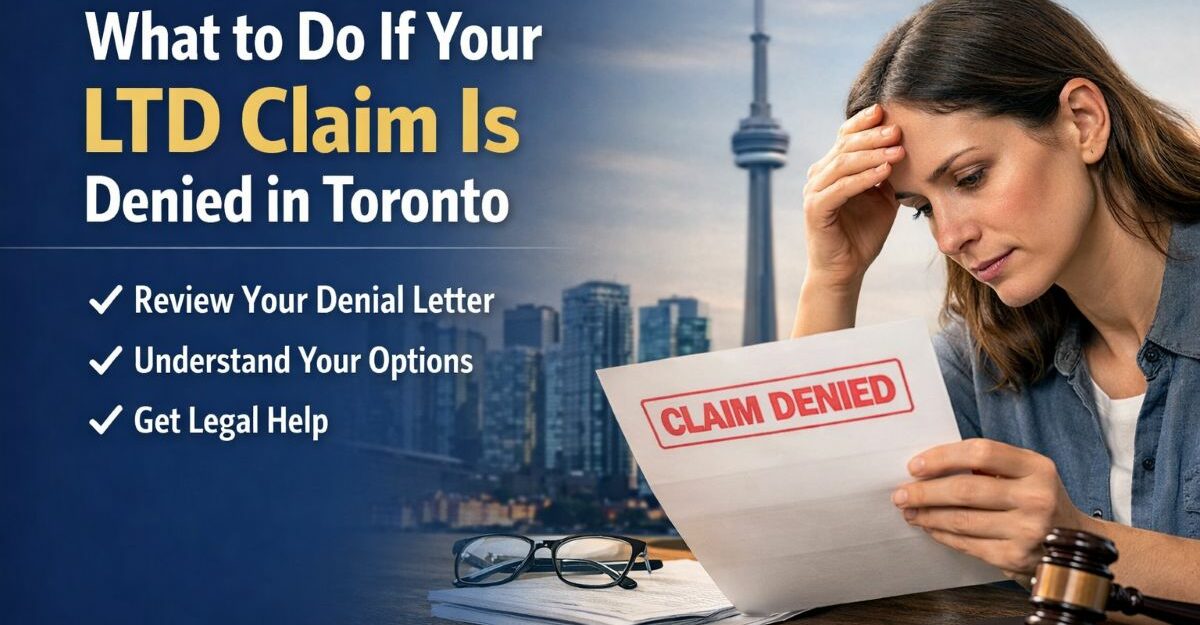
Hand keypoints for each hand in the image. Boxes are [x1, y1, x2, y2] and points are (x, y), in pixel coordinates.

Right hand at [802, 103, 905, 287]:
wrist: (846, 269)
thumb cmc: (862, 235)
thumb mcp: (881, 198)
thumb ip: (886, 174)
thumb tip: (903, 147)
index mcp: (832, 169)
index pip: (845, 136)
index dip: (863, 122)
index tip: (886, 110)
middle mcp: (819, 176)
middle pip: (844, 146)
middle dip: (873, 135)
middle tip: (898, 129)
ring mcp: (814, 191)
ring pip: (842, 164)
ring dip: (872, 154)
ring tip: (897, 149)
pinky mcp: (815, 209)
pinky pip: (841, 188)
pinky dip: (863, 178)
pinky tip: (883, 172)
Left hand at [892, 438, 1086, 575]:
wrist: (1075, 543)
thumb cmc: (1038, 499)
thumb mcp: (1026, 473)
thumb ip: (989, 465)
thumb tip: (931, 466)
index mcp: (1037, 468)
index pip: (981, 453)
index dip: (943, 457)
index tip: (915, 465)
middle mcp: (1036, 498)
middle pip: (965, 490)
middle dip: (924, 492)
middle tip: (901, 493)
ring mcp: (1027, 530)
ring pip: (962, 520)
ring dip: (928, 515)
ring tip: (910, 511)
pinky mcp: (1015, 557)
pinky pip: (967, 544)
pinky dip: (942, 534)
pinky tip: (930, 527)